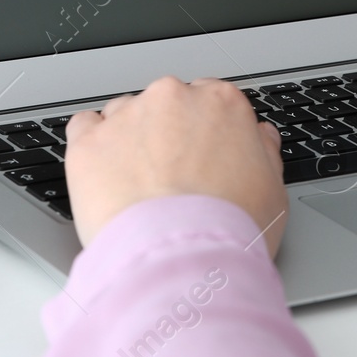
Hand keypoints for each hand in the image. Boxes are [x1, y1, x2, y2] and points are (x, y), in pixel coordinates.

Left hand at [64, 77, 287, 255]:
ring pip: (124, 115)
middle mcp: (172, 98)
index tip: (199, 157)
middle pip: (165, 105)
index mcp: (221, 103)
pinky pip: (84, 128)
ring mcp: (127, 116)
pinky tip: (105, 175)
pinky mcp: (89, 141)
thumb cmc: (229, 230)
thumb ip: (263, 153)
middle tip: (171, 180)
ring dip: (129, 141)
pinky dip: (92, 146)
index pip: (209, 100)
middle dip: (166, 135)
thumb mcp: (272, 191)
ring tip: (137, 187)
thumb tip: (259, 137)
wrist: (180, 258)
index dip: (204, 133)